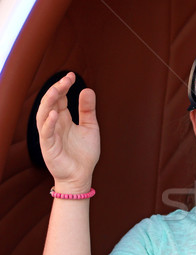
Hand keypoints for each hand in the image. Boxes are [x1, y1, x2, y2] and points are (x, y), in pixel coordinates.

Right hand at [36, 72, 99, 192]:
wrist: (81, 175)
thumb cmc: (84, 153)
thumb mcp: (90, 127)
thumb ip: (88, 110)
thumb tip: (87, 89)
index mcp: (63, 118)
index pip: (59, 98)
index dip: (63, 86)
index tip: (71, 75)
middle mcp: (54, 124)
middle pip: (50, 103)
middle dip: (57, 89)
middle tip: (66, 79)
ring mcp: (50, 135)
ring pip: (43, 115)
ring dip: (49, 102)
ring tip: (56, 90)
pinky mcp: (48, 147)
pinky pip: (46, 133)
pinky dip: (49, 123)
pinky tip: (55, 113)